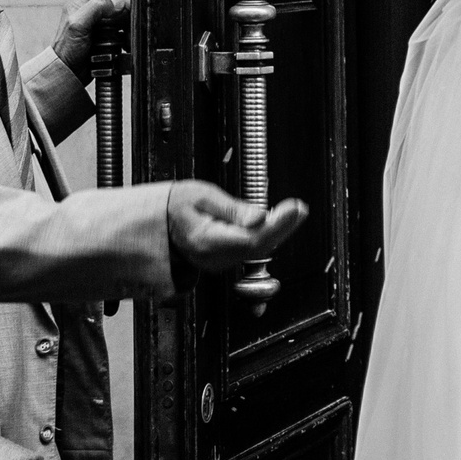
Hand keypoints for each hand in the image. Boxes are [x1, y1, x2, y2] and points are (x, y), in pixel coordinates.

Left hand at [52, 0, 130, 72]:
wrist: (67, 73)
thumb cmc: (66, 50)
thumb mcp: (78, 24)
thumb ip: (96, 8)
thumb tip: (118, 2)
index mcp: (83, 3)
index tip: (130, 7)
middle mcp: (93, 13)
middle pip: (119, 5)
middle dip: (128, 15)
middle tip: (131, 25)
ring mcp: (100, 26)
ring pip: (123, 20)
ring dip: (128, 28)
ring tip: (128, 38)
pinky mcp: (106, 39)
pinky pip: (122, 34)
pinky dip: (126, 39)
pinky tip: (126, 45)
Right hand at [166, 180, 308, 275]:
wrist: (161, 221)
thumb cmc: (177, 205)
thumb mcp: (201, 196)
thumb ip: (231, 209)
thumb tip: (260, 217)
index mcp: (205, 241)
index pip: (250, 239)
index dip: (277, 225)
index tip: (294, 208)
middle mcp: (213, 259)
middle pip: (258, 247)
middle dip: (283, 227)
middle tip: (299, 208)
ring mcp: (219, 263)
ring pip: (258, 251)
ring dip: (278, 231)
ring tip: (294, 211)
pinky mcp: (225, 261)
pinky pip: (252, 251)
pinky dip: (268, 236)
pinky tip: (279, 222)